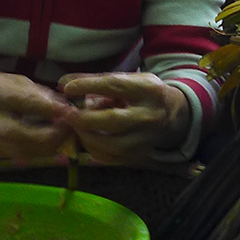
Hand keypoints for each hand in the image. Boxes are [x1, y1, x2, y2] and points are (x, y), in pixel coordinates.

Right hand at [0, 71, 75, 159]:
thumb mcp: (12, 81)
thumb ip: (39, 94)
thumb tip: (67, 107)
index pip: (27, 103)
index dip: (54, 108)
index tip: (73, 109)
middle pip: (32, 136)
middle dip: (59, 132)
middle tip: (74, 122)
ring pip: (34, 150)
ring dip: (56, 142)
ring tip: (67, 128)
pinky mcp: (0, 155)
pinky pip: (30, 153)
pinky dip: (46, 146)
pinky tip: (54, 135)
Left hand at [58, 72, 191, 164]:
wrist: (177, 116)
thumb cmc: (145, 95)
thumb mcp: (130, 81)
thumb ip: (97, 81)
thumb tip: (63, 83)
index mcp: (149, 90)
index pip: (115, 86)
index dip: (88, 86)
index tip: (67, 88)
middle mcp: (149, 115)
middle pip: (111, 120)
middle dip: (83, 118)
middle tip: (67, 114)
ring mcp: (146, 139)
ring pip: (109, 144)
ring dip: (85, 136)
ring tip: (75, 127)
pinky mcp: (140, 156)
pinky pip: (110, 157)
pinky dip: (93, 149)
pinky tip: (87, 139)